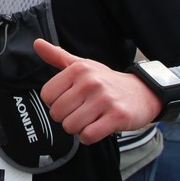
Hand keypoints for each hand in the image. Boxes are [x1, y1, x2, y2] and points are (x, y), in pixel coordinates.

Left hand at [34, 39, 161, 143]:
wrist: (143, 92)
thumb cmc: (107, 81)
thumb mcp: (83, 65)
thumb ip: (58, 56)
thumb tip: (36, 43)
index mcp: (78, 69)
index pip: (47, 95)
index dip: (55, 103)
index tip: (69, 101)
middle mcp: (90, 82)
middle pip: (57, 113)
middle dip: (66, 118)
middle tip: (81, 112)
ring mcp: (104, 99)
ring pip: (71, 126)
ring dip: (78, 129)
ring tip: (90, 119)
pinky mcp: (117, 116)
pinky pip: (88, 136)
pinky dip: (89, 137)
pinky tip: (97, 128)